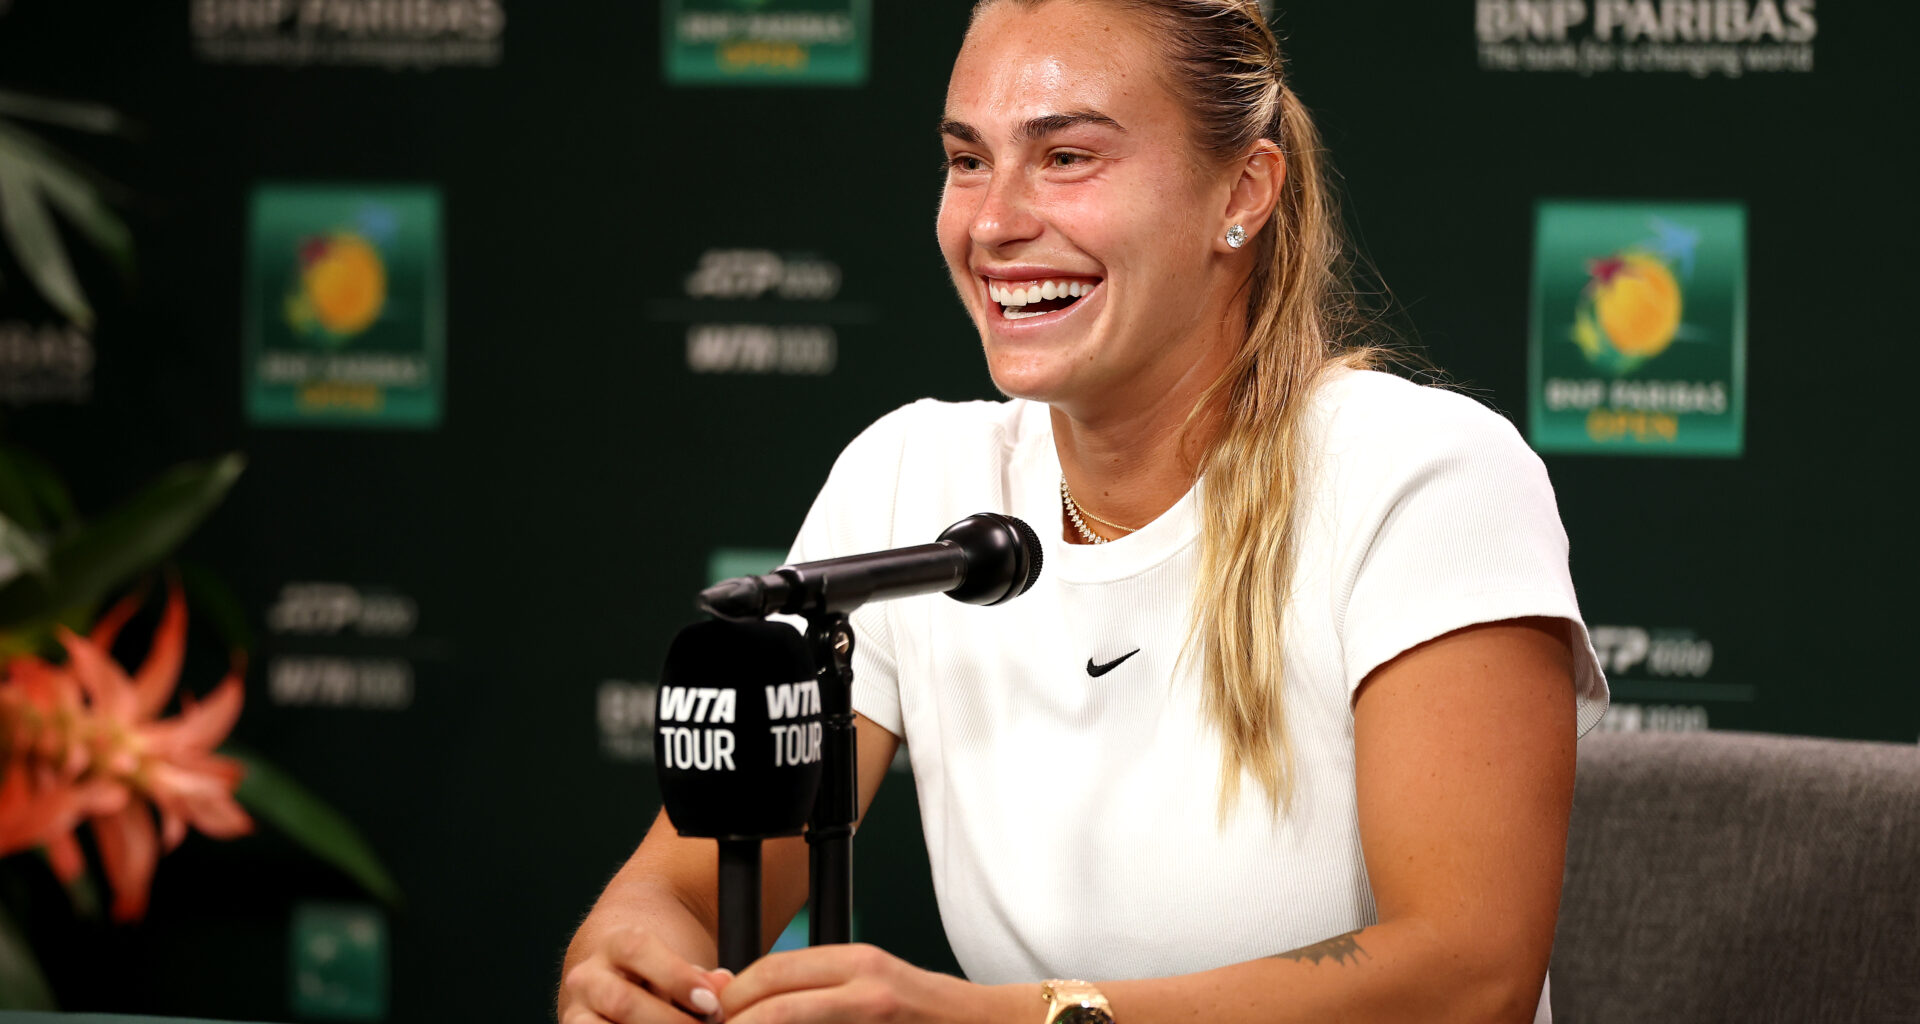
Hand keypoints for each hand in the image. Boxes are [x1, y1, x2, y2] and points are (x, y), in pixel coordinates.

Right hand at [561, 926, 733, 1022]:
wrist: (614, 976)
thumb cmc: (658, 971)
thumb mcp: (677, 963)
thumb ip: (700, 976)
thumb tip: (722, 984)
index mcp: (615, 944)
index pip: (638, 951)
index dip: (677, 978)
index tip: (711, 1003)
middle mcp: (587, 977)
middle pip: (622, 1001)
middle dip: (668, 1021)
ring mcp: (576, 1011)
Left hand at [718, 943, 996, 1023]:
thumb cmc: (928, 1017)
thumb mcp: (875, 988)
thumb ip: (820, 990)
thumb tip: (747, 995)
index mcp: (858, 961)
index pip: (774, 967)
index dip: (734, 993)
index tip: (713, 1013)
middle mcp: (866, 981)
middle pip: (774, 995)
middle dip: (733, 1020)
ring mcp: (876, 1009)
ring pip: (787, 1018)